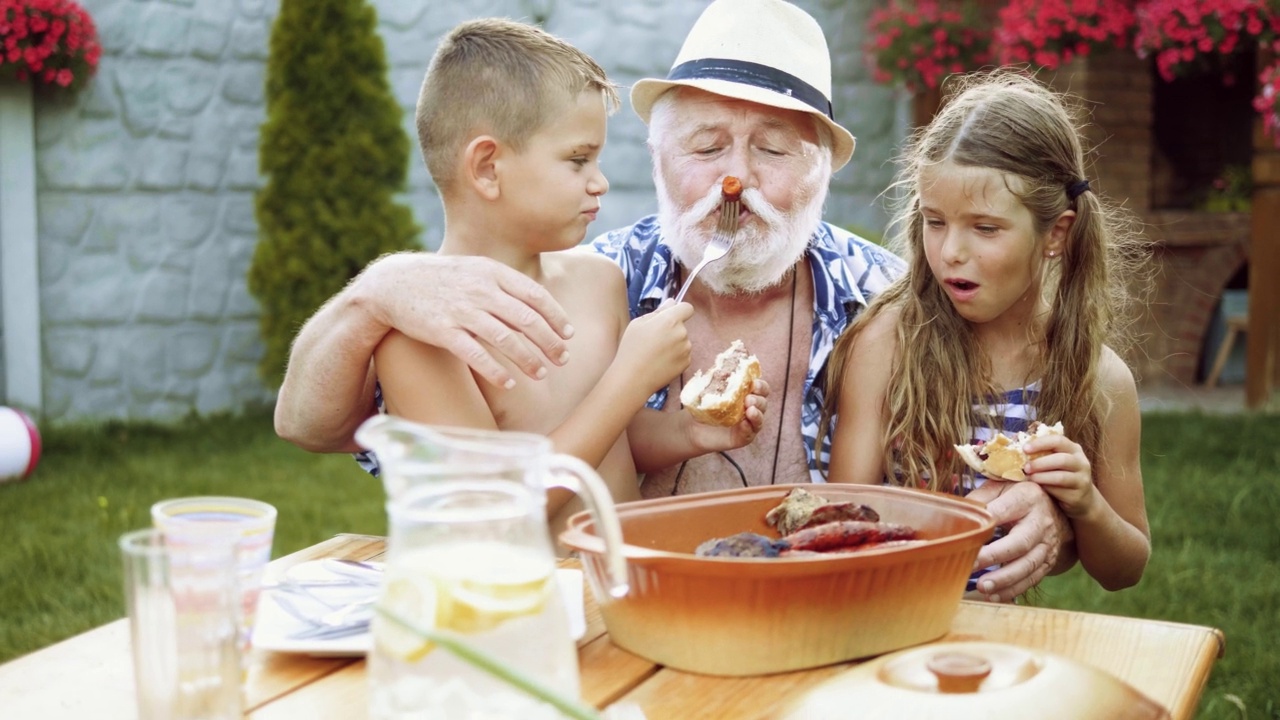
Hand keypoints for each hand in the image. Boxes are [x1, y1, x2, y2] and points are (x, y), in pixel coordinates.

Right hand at [361, 253, 573, 388]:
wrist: (393, 284)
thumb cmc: (441, 280)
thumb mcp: (475, 270)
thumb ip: (504, 284)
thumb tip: (538, 305)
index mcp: (492, 272)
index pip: (535, 295)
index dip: (556, 316)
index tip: (569, 335)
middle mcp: (480, 289)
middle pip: (526, 319)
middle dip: (550, 342)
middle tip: (563, 360)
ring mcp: (461, 310)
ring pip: (505, 339)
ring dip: (528, 360)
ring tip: (541, 374)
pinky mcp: (442, 330)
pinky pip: (475, 354)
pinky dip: (495, 371)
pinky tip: (508, 383)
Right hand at [615, 301, 693, 394]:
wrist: (633, 379)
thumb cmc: (631, 349)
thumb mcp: (638, 324)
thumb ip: (658, 311)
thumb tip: (672, 302)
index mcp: (670, 320)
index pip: (687, 308)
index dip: (680, 310)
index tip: (672, 316)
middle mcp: (682, 333)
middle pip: (682, 326)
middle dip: (671, 329)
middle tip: (653, 340)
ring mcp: (686, 349)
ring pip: (682, 341)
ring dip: (673, 343)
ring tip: (655, 353)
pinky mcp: (686, 363)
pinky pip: (683, 354)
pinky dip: (675, 356)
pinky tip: (660, 362)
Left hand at [686, 378, 770, 451]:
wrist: (692, 427)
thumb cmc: (702, 405)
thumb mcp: (708, 390)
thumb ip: (716, 380)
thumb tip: (719, 369)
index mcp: (747, 394)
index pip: (761, 388)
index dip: (761, 385)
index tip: (754, 383)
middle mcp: (751, 408)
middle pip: (763, 403)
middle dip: (758, 400)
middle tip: (748, 399)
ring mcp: (748, 424)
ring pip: (759, 419)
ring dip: (757, 414)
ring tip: (750, 410)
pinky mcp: (743, 438)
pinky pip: (750, 433)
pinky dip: (748, 428)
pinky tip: (744, 424)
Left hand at [966, 479, 1074, 601]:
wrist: (1056, 507)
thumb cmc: (1018, 495)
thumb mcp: (1002, 487)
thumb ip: (980, 498)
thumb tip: (956, 513)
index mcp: (1027, 497)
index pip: (1004, 511)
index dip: (986, 524)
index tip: (966, 536)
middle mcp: (1041, 521)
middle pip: (1020, 542)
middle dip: (995, 556)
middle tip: (972, 566)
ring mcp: (1047, 543)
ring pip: (1028, 564)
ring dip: (1004, 579)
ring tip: (982, 587)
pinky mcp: (1049, 560)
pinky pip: (1033, 578)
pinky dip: (1013, 589)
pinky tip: (994, 595)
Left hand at [1022, 433, 1097, 518]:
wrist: (1080, 498)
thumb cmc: (1059, 474)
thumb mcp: (1054, 461)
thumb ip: (1041, 453)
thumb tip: (1014, 445)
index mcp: (1073, 449)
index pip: (1058, 440)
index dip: (1041, 443)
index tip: (1024, 448)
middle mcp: (1080, 462)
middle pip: (1062, 459)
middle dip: (1040, 463)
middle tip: (1025, 467)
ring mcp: (1082, 479)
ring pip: (1061, 476)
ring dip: (1042, 476)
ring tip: (1029, 477)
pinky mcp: (1078, 494)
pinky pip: (1061, 491)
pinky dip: (1047, 488)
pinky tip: (1037, 488)